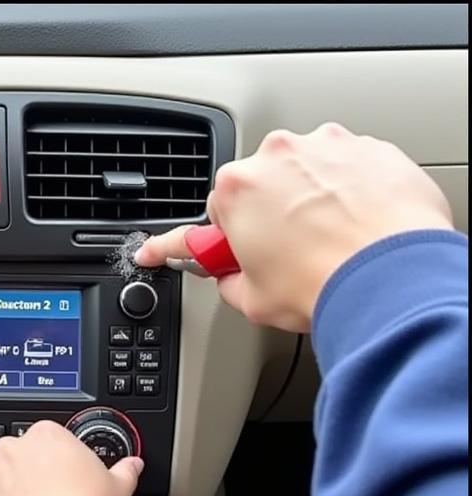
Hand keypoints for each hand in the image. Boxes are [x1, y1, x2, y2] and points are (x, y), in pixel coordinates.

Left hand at [0, 419, 142, 495]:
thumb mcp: (118, 486)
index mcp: (48, 433)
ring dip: (16, 480)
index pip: (52, 436)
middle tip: (54, 491)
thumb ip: (125, 469)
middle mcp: (17, 446)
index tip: (68, 472)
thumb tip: (133, 465)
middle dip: (37, 466)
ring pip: (4, 468)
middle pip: (25, 450)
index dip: (62, 456)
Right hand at [135, 123, 453, 331]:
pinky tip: (356, 227)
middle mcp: (276, 156)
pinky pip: (349, 169)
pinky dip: (350, 192)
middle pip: (257, 188)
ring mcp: (326, 146)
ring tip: (326, 242)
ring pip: (305, 173)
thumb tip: (233, 279)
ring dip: (308, 200)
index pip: (197, 220)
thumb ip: (230, 282)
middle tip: (280, 255)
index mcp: (236, 192)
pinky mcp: (370, 148)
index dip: (174, 243)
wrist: (389, 276)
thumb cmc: (320, 283)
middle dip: (264, 217)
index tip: (155, 250)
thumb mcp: (253, 301)